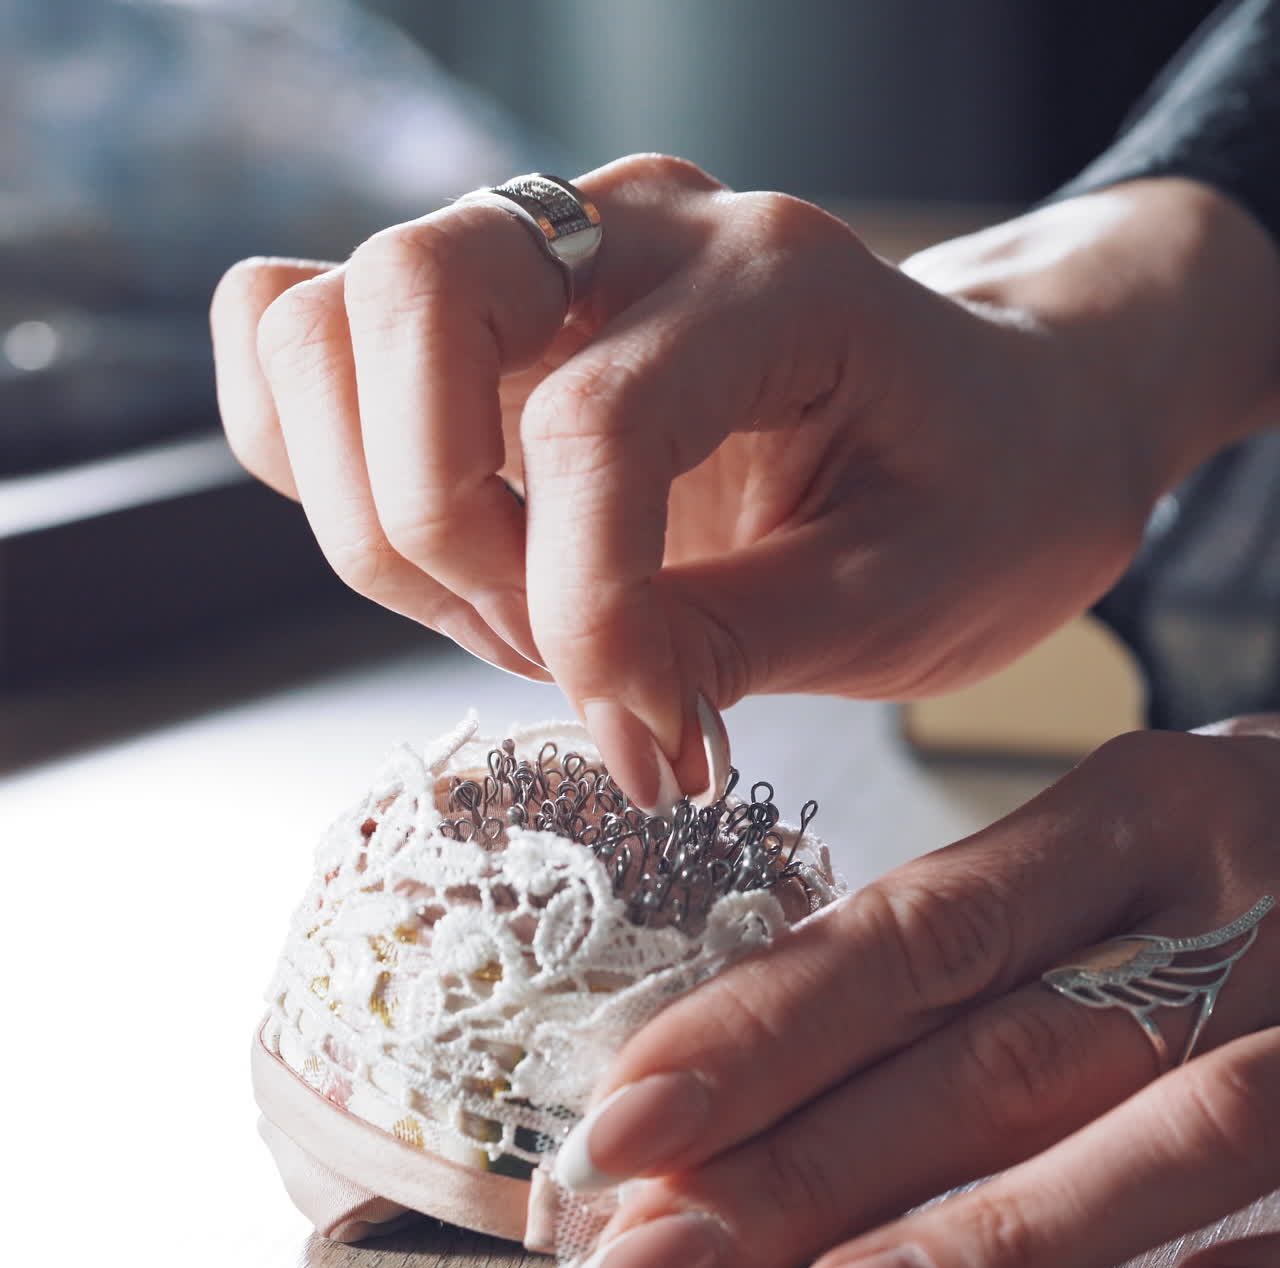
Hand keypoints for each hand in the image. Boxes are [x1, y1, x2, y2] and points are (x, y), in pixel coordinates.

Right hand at [209, 155, 1279, 808]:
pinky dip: (327, 459)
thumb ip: (730, 649)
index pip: (595, 424)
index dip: (585, 612)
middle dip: (436, 525)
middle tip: (542, 647)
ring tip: (509, 607)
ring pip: (322, 321)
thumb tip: (597, 717)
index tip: (644, 735)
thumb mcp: (902, 596)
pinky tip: (457, 546)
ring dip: (378, 506)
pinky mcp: (494, 317)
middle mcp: (639, 232)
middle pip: (408, 301)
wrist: (1002, 424)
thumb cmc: (980, 494)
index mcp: (775, 280)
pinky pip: (310, 337)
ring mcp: (549, 259)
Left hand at [552, 720, 1279, 1267]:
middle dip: (806, 1172)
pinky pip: (1273, 1234)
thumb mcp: (1110, 848)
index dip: (764, 1029)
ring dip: (955, 1253)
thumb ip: (971, 940)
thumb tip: (762, 1050)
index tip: (624, 1115)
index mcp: (1131, 817)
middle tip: (643, 1254)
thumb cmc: (1232, 856)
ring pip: (1138, 1152)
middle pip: (992, 1059)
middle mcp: (1224, 916)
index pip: (915, 933)